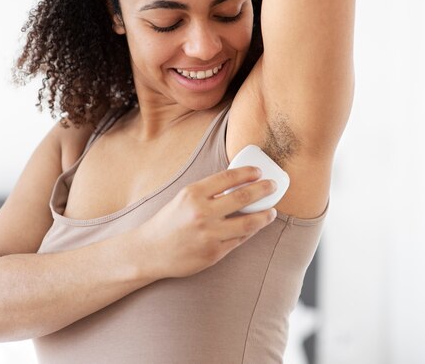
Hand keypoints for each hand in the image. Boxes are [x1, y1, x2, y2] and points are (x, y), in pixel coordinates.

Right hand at [142, 166, 277, 278]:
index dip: (247, 173)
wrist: (151, 251)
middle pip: (243, 197)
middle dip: (263, 190)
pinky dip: (250, 232)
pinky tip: (255, 227)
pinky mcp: (214, 253)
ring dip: (265, 215)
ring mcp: (209, 234)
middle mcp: (202, 213)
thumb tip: (240, 184)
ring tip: (272, 211)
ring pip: (248, 223)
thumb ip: (209, 192)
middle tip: (273, 187)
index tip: (259, 172)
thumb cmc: (169, 222)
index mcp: (193, 194)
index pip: (228, 177)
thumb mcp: (184, 198)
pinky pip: (239, 240)